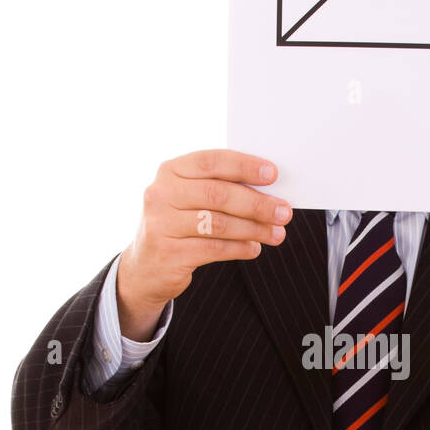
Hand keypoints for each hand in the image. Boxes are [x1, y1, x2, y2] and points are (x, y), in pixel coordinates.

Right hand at [117, 150, 290, 339]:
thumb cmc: (178, 225)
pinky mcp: (168, 253)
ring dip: (253, 228)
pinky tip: (254, 248)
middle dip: (256, 203)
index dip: (243, 166)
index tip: (272, 174)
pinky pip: (214, 248)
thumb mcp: (189, 199)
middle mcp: (161, 194)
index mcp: (170, 171)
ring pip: (218, 223)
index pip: (211, 162)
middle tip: (283, 211)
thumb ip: (218, 188)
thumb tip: (268, 191)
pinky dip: (239, 248)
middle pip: (218, 194)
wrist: (145, 268)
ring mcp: (161, 224)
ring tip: (276, 233)